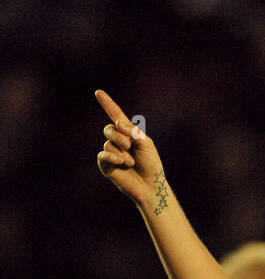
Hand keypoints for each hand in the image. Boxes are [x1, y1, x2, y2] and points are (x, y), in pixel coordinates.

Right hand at [95, 89, 163, 206]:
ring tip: (131, 162)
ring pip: (107, 143)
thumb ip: (133, 131)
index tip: (98, 92)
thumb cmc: (151, 165)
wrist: (151, 186)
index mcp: (128, 133)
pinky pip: (103, 155)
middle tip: (130, 146)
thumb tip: (118, 123)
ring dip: (121, 152)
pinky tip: (121, 162)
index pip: (115, 115)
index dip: (107, 104)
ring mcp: (111, 153)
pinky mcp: (106, 166)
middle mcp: (117, 142)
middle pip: (109, 129)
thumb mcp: (146, 143)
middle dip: (119, 136)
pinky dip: (112, 157)